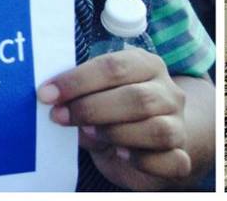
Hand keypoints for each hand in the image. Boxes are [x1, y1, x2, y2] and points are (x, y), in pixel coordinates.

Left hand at [40, 47, 188, 188]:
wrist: (159, 142)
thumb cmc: (121, 115)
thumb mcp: (103, 100)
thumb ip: (86, 100)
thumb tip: (56, 105)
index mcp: (148, 67)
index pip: (116, 66)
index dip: (79, 80)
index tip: (46, 93)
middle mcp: (168, 93)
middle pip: (137, 97)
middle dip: (92, 107)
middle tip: (59, 116)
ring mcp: (178, 125)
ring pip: (155, 129)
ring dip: (116, 132)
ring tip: (89, 135)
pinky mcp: (180, 157)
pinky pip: (169, 161)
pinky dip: (143, 160)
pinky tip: (121, 155)